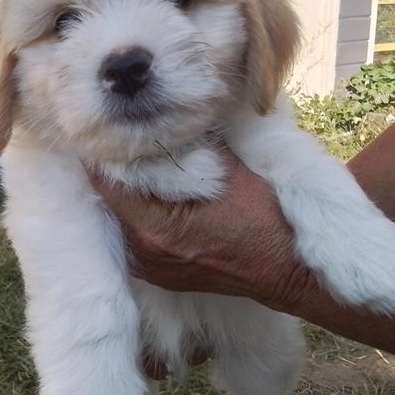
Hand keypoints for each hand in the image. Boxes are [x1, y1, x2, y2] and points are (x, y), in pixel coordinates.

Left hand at [84, 148, 305, 314]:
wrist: (288, 271)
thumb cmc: (266, 221)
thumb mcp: (231, 172)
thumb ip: (190, 148)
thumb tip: (161, 120)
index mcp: (157, 229)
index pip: (108, 184)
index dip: (106, 153)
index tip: (109, 129)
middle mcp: (146, 254)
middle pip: (113, 202)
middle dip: (118, 172)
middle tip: (122, 141)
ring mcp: (153, 269)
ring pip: (124, 220)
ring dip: (130, 194)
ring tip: (139, 165)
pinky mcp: (162, 274)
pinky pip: (139, 237)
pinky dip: (142, 214)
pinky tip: (156, 195)